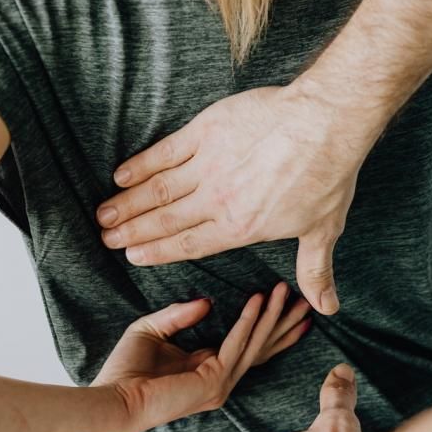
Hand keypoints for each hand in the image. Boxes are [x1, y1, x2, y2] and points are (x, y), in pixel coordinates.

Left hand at [94, 283, 309, 431]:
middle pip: (262, 347)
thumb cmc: (125, 371)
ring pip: (255, 344)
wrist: (113, 399)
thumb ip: (179, 315)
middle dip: (284, 322)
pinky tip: (257, 300)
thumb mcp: (152, 330)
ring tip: (286, 291)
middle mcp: (220, 380)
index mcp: (208, 369)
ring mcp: (220, 384)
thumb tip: (208, 301)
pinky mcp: (213, 382)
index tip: (286, 302)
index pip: (248, 345)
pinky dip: (248, 321)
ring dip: (272, 316)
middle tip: (306, 300)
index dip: (268, 325)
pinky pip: (236, 345)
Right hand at [97, 85, 372, 315]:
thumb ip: (314, 271)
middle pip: (165, 220)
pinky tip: (121, 175)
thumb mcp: (322, 230)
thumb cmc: (327, 177)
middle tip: (107, 239)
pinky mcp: (206, 132)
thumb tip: (326, 308)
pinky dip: (141, 164)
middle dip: (132, 231)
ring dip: (127, 203)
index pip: (189, 245)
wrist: (325, 123)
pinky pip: (165, 152)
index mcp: (240, 228)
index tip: (133, 256)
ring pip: (158, 189)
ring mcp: (208, 165)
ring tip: (104, 214)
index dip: (158, 252)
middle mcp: (217, 200)